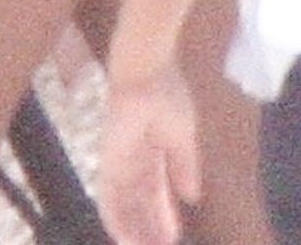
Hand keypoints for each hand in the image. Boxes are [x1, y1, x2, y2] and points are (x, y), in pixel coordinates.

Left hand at [98, 64, 200, 244]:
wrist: (145, 72)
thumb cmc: (166, 95)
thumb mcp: (183, 137)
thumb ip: (185, 167)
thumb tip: (192, 197)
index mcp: (157, 149)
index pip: (158, 190)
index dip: (164, 214)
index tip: (172, 238)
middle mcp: (136, 159)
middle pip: (141, 201)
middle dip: (149, 226)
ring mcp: (121, 160)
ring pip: (125, 203)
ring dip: (132, 228)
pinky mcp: (108, 159)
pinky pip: (108, 195)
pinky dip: (114, 217)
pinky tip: (121, 236)